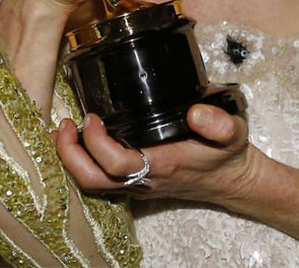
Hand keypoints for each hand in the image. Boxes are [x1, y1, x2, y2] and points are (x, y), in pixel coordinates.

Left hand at [54, 106, 256, 205]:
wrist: (233, 182)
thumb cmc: (227, 156)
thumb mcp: (234, 133)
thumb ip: (220, 124)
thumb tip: (197, 113)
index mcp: (162, 167)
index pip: (117, 163)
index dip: (97, 143)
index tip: (92, 117)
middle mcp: (144, 181)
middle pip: (93, 180)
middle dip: (69, 154)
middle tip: (64, 123)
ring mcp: (137, 185)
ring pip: (92, 183)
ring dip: (72, 158)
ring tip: (66, 128)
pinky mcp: (135, 182)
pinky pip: (99, 179)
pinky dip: (82, 160)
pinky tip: (80, 138)